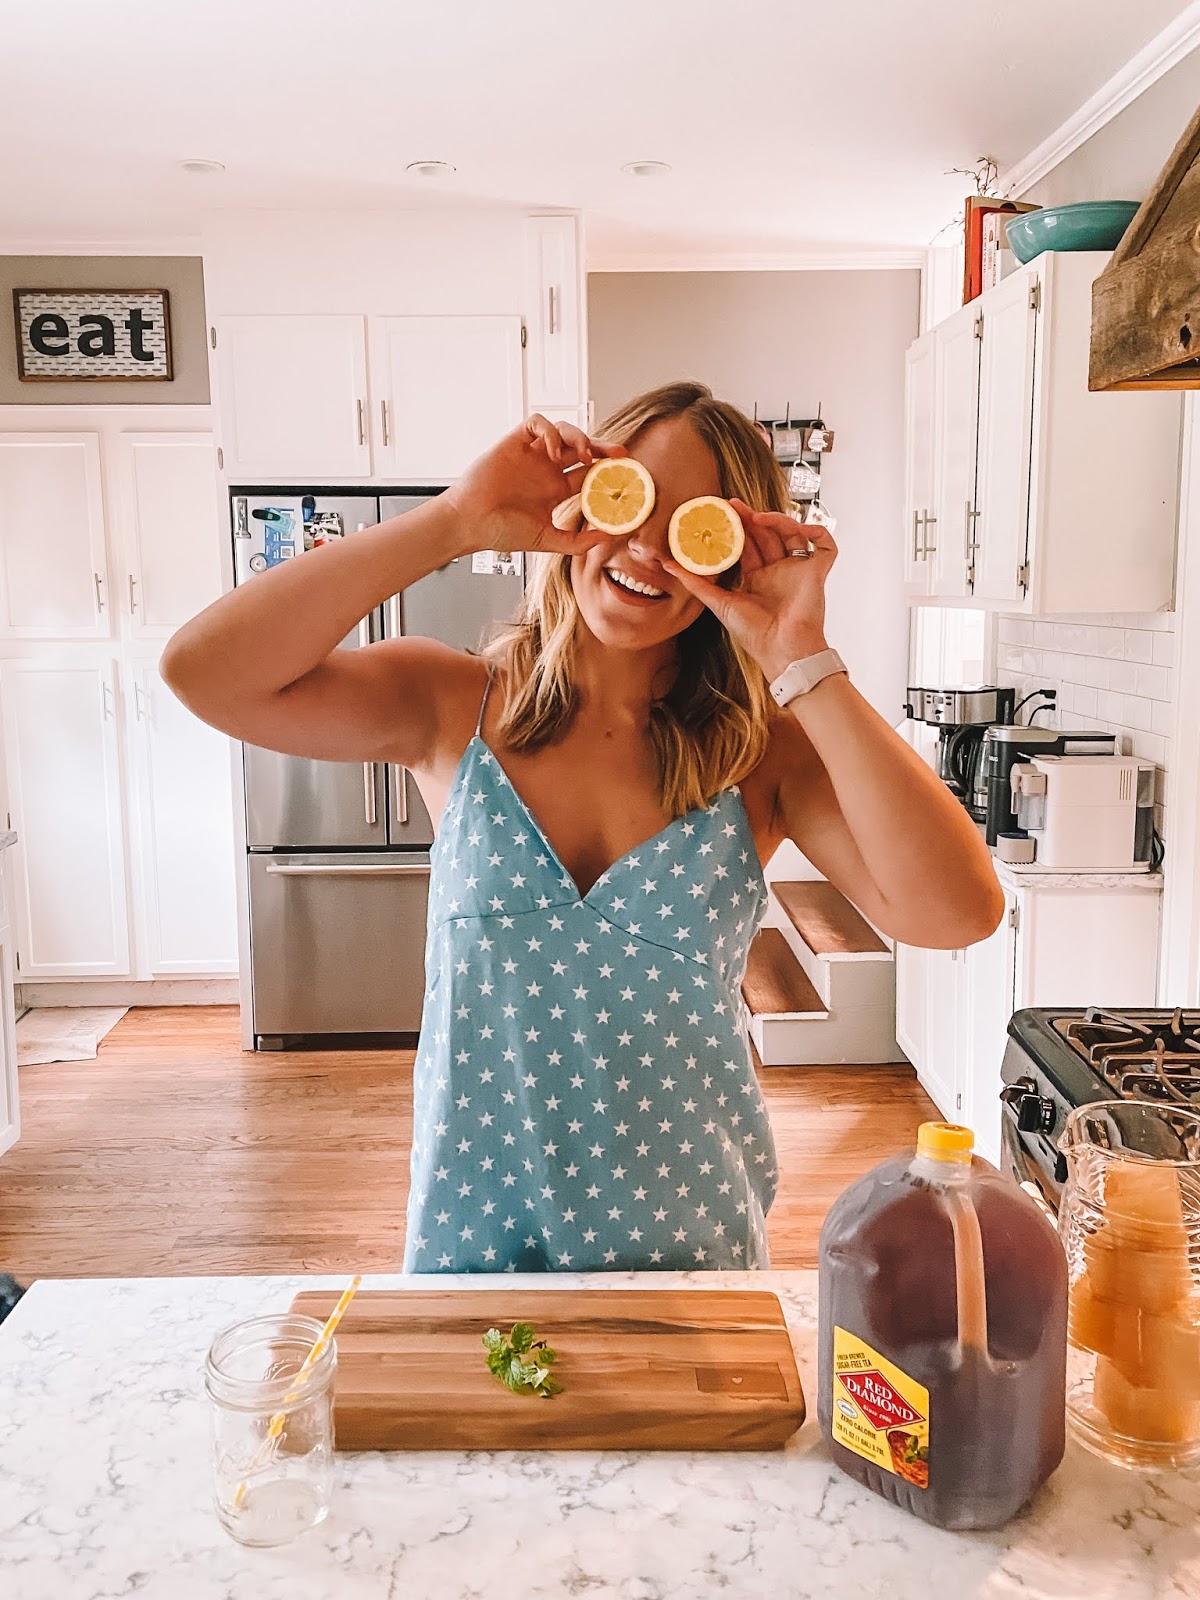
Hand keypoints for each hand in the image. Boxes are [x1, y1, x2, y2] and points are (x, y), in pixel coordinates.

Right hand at [441, 415, 625, 557]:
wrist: (471, 524)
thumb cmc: (501, 532)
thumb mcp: (547, 540)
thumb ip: (578, 541)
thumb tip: (609, 537)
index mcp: (555, 490)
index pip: (589, 474)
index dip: (607, 472)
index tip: (625, 476)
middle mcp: (546, 469)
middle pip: (582, 449)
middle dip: (602, 447)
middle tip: (620, 454)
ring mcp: (531, 455)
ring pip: (564, 431)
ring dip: (579, 438)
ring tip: (584, 456)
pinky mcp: (514, 442)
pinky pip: (538, 423)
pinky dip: (551, 432)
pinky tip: (554, 451)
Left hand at [663, 499, 836, 680]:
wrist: (782, 650)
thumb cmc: (755, 634)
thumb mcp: (719, 603)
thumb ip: (696, 583)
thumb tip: (666, 564)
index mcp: (758, 578)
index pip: (748, 544)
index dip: (737, 527)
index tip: (722, 511)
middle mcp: (778, 571)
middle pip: (768, 534)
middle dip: (752, 517)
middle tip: (734, 505)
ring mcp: (798, 570)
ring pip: (792, 532)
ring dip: (777, 520)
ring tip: (757, 517)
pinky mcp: (817, 572)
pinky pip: (824, 544)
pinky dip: (816, 530)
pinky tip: (800, 527)